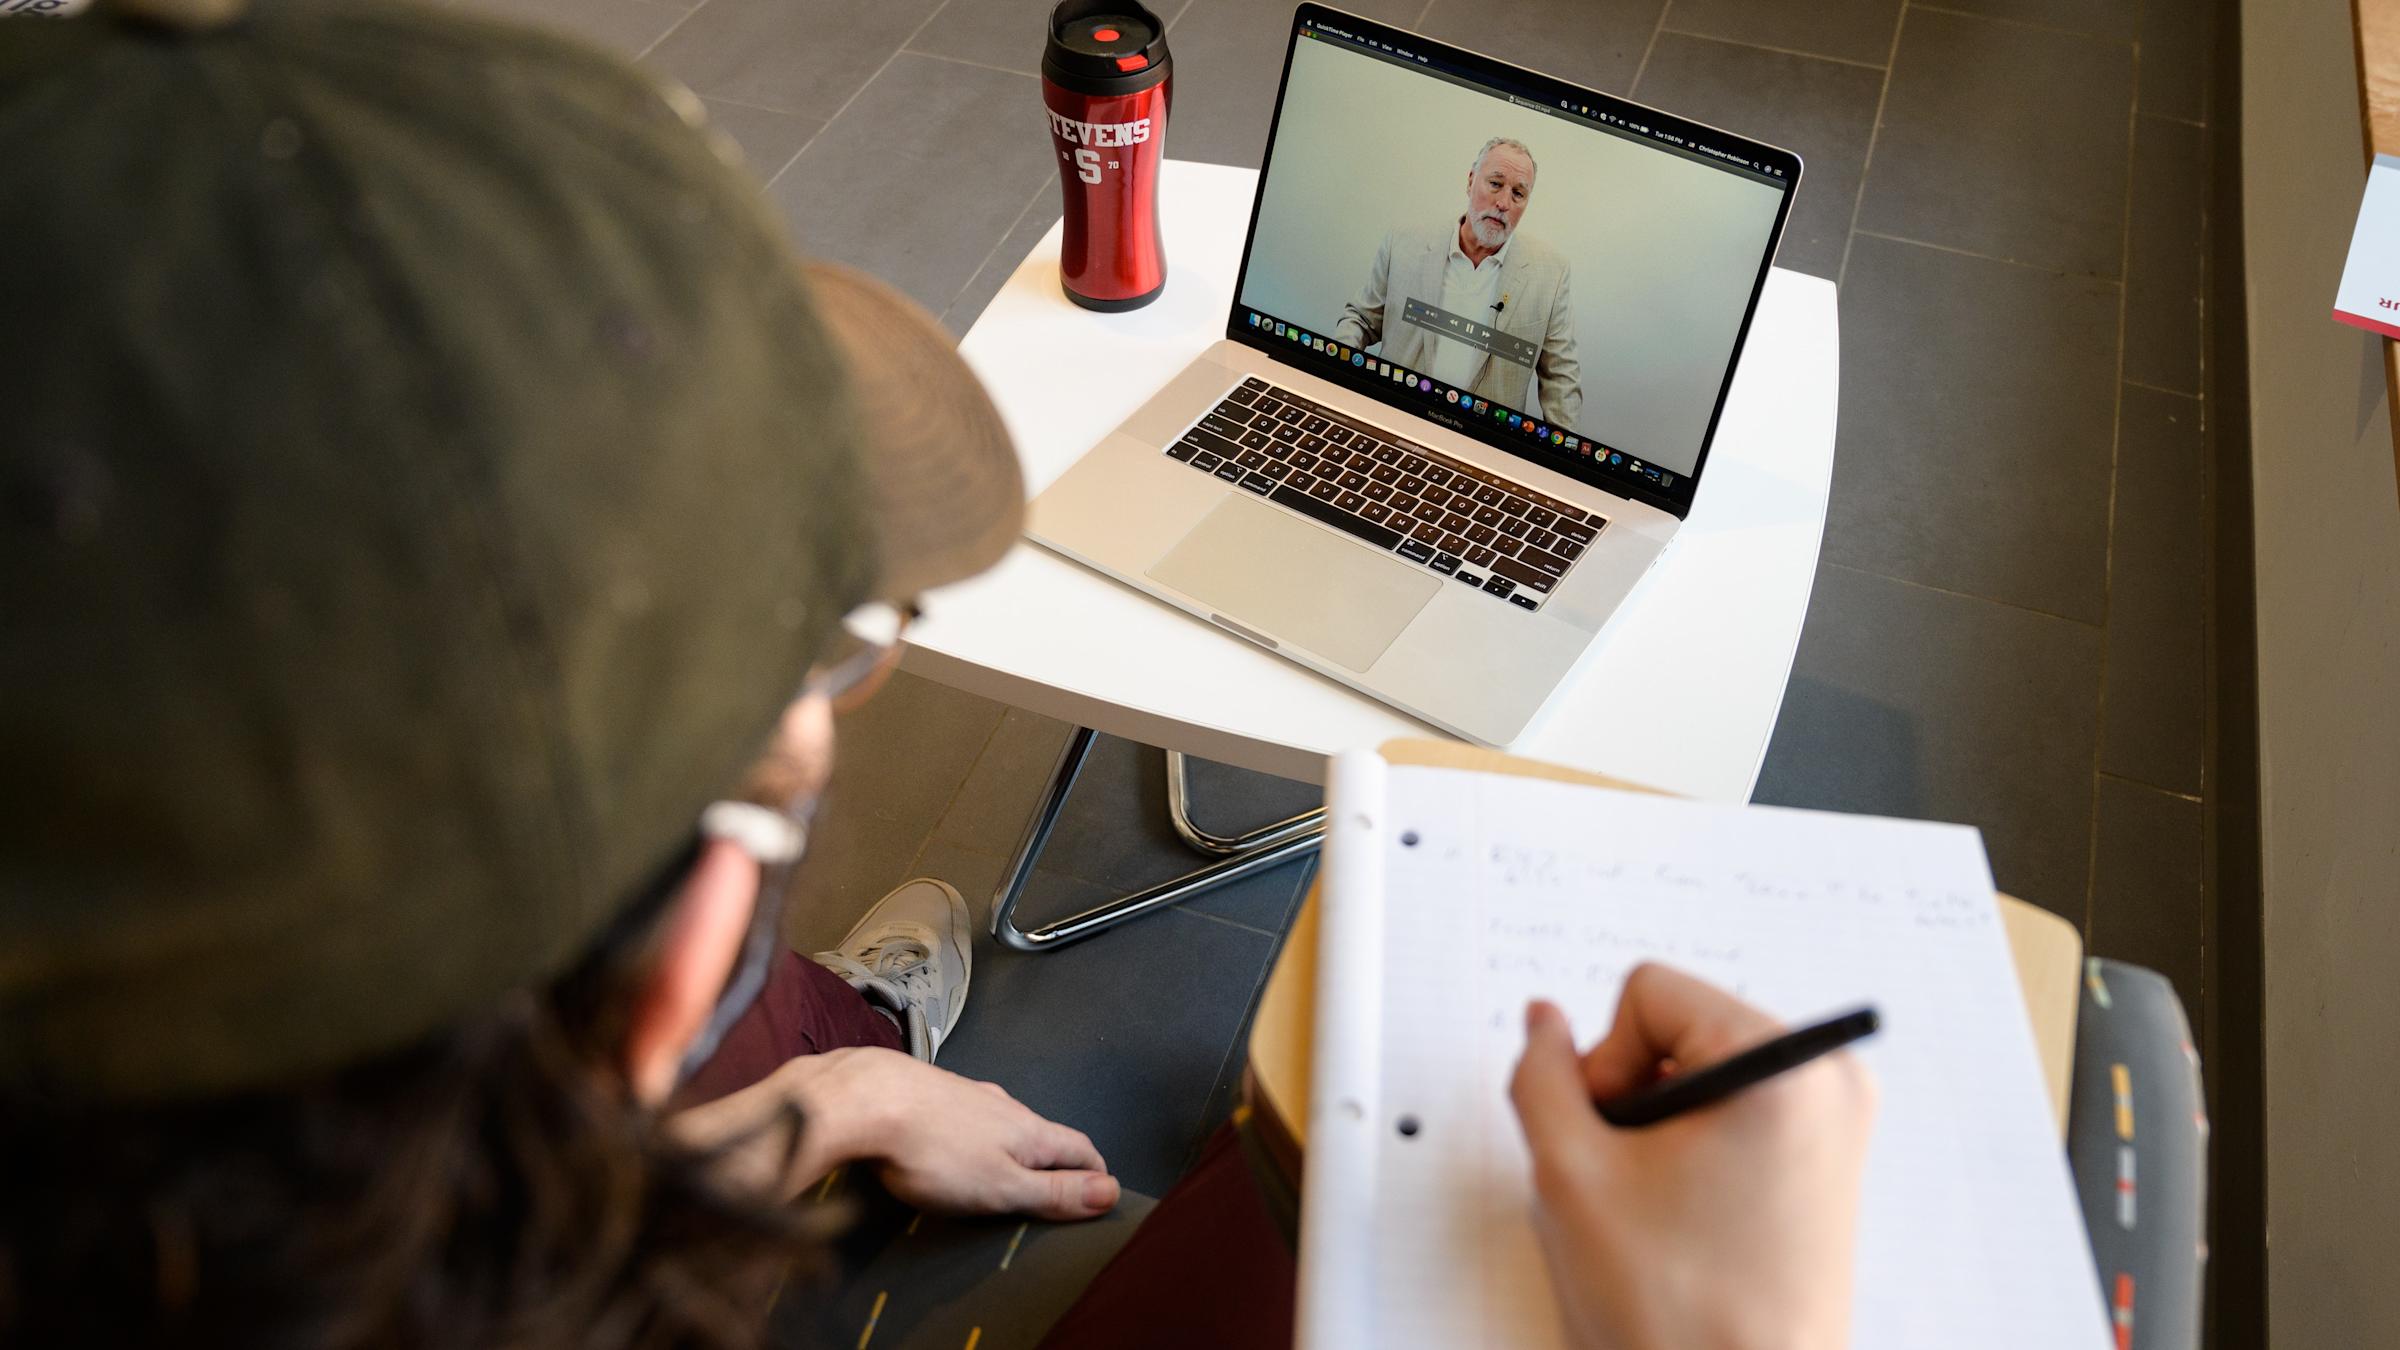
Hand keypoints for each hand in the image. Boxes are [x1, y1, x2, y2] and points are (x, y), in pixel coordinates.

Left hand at [670, 1047, 1118, 1221]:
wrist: (867, 1099)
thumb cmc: (935, 1151)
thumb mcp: (1003, 1186)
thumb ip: (1054, 1191)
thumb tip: (1111, 1190)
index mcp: (1029, 1131)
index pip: (1079, 1147)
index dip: (1094, 1171)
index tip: (1101, 1189)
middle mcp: (1003, 1105)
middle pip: (1041, 1132)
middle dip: (1053, 1158)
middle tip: (1054, 1186)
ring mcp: (964, 1094)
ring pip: (1001, 1121)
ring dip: (1011, 1144)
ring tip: (1004, 1168)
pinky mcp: (928, 1092)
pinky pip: (963, 1115)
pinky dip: (971, 1134)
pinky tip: (951, 1145)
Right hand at [1508, 963, 1875, 1349]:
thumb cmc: (1679, 1309)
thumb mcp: (1571, 1174)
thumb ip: (1541, 1077)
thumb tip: (1543, 1020)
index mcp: (1783, 1067)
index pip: (1649, 992)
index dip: (1604, 1063)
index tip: (1616, 1139)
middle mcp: (1829, 1078)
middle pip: (1680, 1025)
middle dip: (1634, 1092)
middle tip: (1635, 1178)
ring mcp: (1838, 1118)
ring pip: (1702, 1067)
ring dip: (1662, 1123)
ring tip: (1664, 1203)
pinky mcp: (1831, 1154)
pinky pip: (1738, 1105)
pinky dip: (1698, 1143)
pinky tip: (1691, 1211)